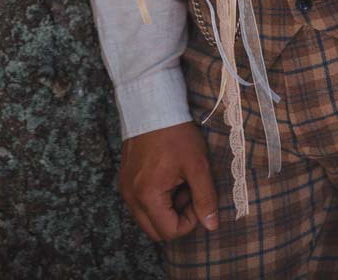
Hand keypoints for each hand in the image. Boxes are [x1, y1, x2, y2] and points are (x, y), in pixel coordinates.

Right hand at [118, 121, 218, 241]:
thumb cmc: (176, 133)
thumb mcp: (197, 165)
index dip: (190, 221)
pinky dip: (157, 198)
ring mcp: (125, 188)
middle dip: (177, 218)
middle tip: (190, 191)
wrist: (153, 104)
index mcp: (147, 196)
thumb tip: (212, 225)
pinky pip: (141, 202)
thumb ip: (205, 198)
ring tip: (180, 181)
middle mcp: (130, 197)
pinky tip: (169, 175)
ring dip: (167, 208)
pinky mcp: (125, 179)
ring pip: (147, 217)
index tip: (198, 196)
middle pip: (156, 231)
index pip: (170, 232)